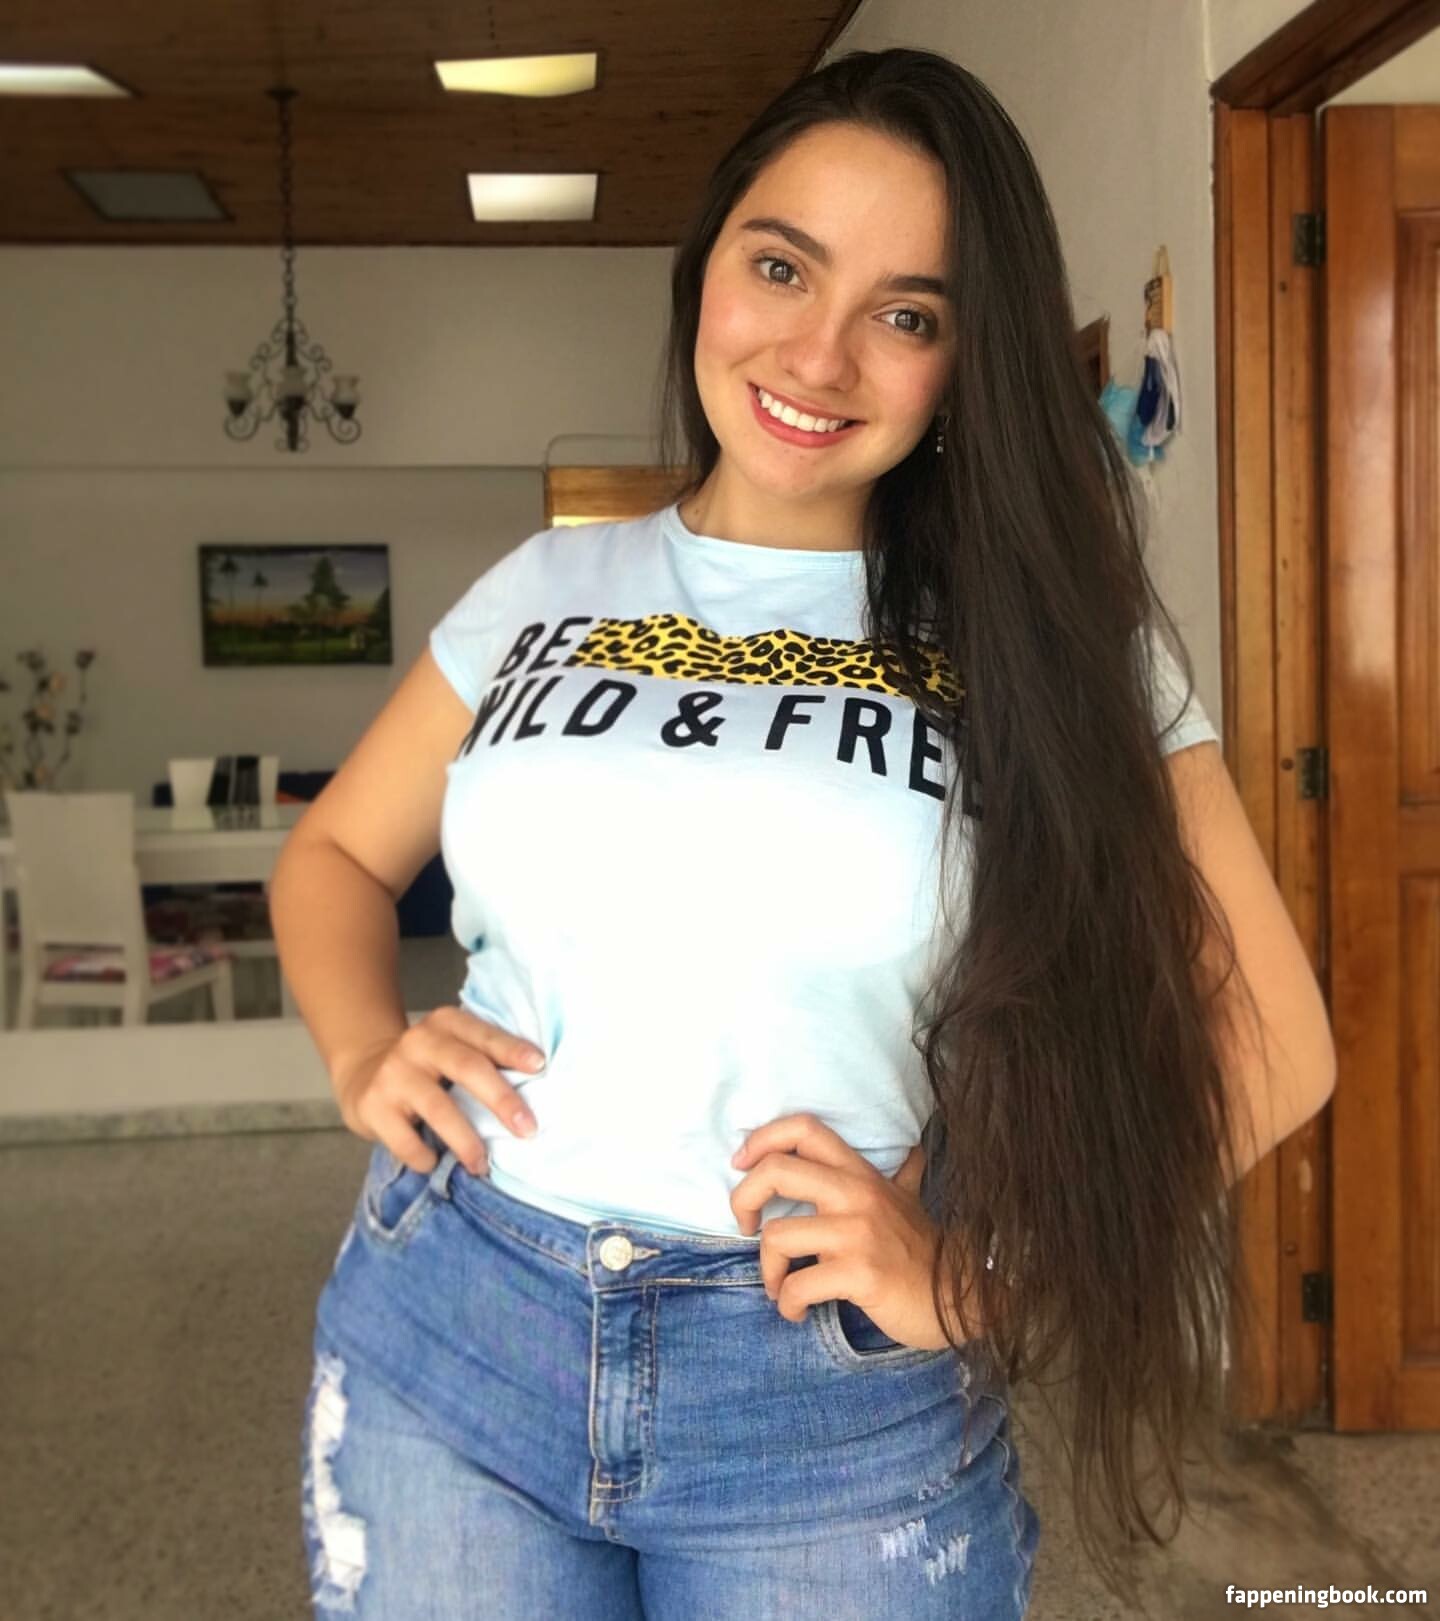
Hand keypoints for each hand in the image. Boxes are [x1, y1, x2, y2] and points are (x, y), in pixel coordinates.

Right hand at [331, 1006, 545, 1177]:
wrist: (362, 1072)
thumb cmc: (427, 1066)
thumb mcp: (451, 1047)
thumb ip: (482, 1058)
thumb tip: (536, 1093)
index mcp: (446, 1023)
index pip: (484, 1035)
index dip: (512, 1050)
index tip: (540, 1066)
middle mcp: (419, 1042)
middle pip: (467, 1067)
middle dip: (501, 1099)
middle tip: (527, 1129)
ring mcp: (394, 1073)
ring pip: (439, 1108)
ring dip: (466, 1141)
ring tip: (482, 1165)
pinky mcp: (373, 1106)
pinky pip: (405, 1139)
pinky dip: (424, 1156)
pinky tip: (433, 1164)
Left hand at [729, 1112, 977, 1351]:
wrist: (961, 1296)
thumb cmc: (924, 1250)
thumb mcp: (908, 1199)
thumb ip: (901, 1172)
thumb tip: (912, 1149)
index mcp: (860, 1173)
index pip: (804, 1129)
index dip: (763, 1139)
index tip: (742, 1164)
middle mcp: (856, 1194)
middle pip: (776, 1171)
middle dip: (743, 1199)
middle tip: (746, 1225)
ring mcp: (858, 1234)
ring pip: (777, 1236)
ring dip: (767, 1269)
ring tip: (779, 1286)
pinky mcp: (859, 1274)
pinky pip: (797, 1286)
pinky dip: (787, 1303)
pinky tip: (797, 1310)